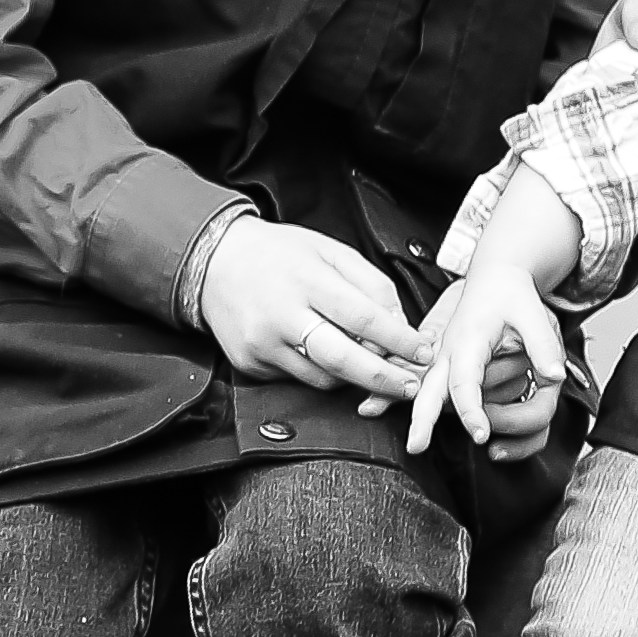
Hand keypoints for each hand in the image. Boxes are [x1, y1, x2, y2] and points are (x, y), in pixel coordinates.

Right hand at [198, 217, 429, 397]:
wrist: (213, 263)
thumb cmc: (279, 254)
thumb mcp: (331, 251)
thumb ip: (371, 284)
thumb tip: (401, 323)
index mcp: (307, 281)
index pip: (363, 318)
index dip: (399, 340)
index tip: (424, 351)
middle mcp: (281, 316)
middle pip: (342, 360)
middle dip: (384, 378)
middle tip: (412, 385)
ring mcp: (262, 345)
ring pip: (323, 378)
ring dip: (355, 378)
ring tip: (375, 369)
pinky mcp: (250, 365)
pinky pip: (299, 379)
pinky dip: (323, 374)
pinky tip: (331, 358)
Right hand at [403, 260, 572, 460]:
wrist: (495, 282)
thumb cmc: (511, 297)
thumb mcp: (533, 312)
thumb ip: (543, 344)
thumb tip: (554, 377)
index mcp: (468, 341)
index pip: (465, 382)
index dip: (471, 411)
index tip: (480, 435)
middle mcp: (451, 359)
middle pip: (430, 395)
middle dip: (421, 420)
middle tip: (416, 446)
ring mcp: (451, 372)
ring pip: (467, 407)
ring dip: (503, 409)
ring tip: (521, 366)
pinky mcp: (457, 382)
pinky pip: (467, 409)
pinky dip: (492, 428)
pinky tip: (501, 447)